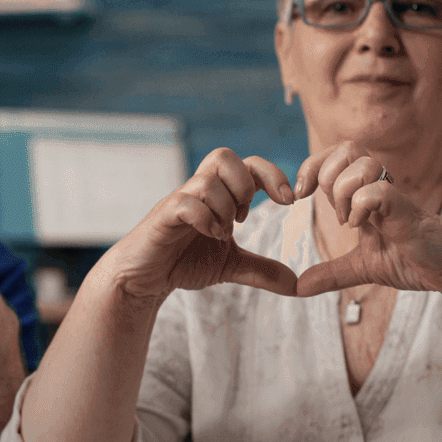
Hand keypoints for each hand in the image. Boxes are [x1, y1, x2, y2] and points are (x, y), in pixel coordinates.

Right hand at [104, 147, 297, 300]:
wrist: (145, 279)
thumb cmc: (183, 263)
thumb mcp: (231, 266)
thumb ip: (262, 271)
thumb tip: (297, 285)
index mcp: (217, 195)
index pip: (247, 164)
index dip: (272, 174)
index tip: (288, 201)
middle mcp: (198, 190)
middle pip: (223, 156)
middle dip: (244, 184)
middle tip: (245, 215)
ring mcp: (179, 201)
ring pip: (207, 180)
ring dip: (224, 207)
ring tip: (223, 233)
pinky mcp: (163, 216)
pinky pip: (186, 202)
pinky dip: (205, 219)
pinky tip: (211, 237)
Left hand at [293, 142, 441, 302]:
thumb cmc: (415, 261)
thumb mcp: (363, 268)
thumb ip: (332, 274)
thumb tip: (299, 287)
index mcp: (365, 194)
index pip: (334, 155)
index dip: (312, 166)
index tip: (300, 194)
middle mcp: (379, 188)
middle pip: (346, 148)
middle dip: (325, 175)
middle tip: (330, 210)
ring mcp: (393, 197)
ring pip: (361, 163)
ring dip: (343, 192)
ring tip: (350, 221)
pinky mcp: (407, 211)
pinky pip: (378, 191)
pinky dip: (361, 207)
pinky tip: (362, 227)